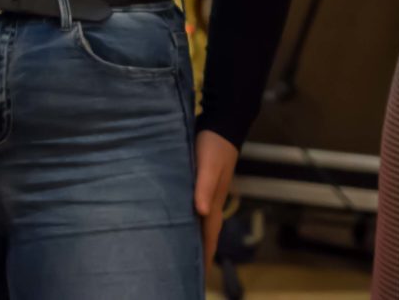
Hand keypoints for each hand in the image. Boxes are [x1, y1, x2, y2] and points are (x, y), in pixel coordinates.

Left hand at [194, 129, 237, 272]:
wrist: (221, 124)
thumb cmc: (214, 146)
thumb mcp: (208, 166)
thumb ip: (204, 187)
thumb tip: (201, 212)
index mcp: (213, 202)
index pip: (209, 234)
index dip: (206, 253)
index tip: (198, 274)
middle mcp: (210, 200)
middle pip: (204, 231)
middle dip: (198, 249)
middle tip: (185, 267)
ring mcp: (205, 191)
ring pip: (198, 220)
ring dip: (192, 234)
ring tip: (180, 248)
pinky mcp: (198, 182)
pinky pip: (192, 206)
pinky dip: (186, 217)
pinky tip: (176, 217)